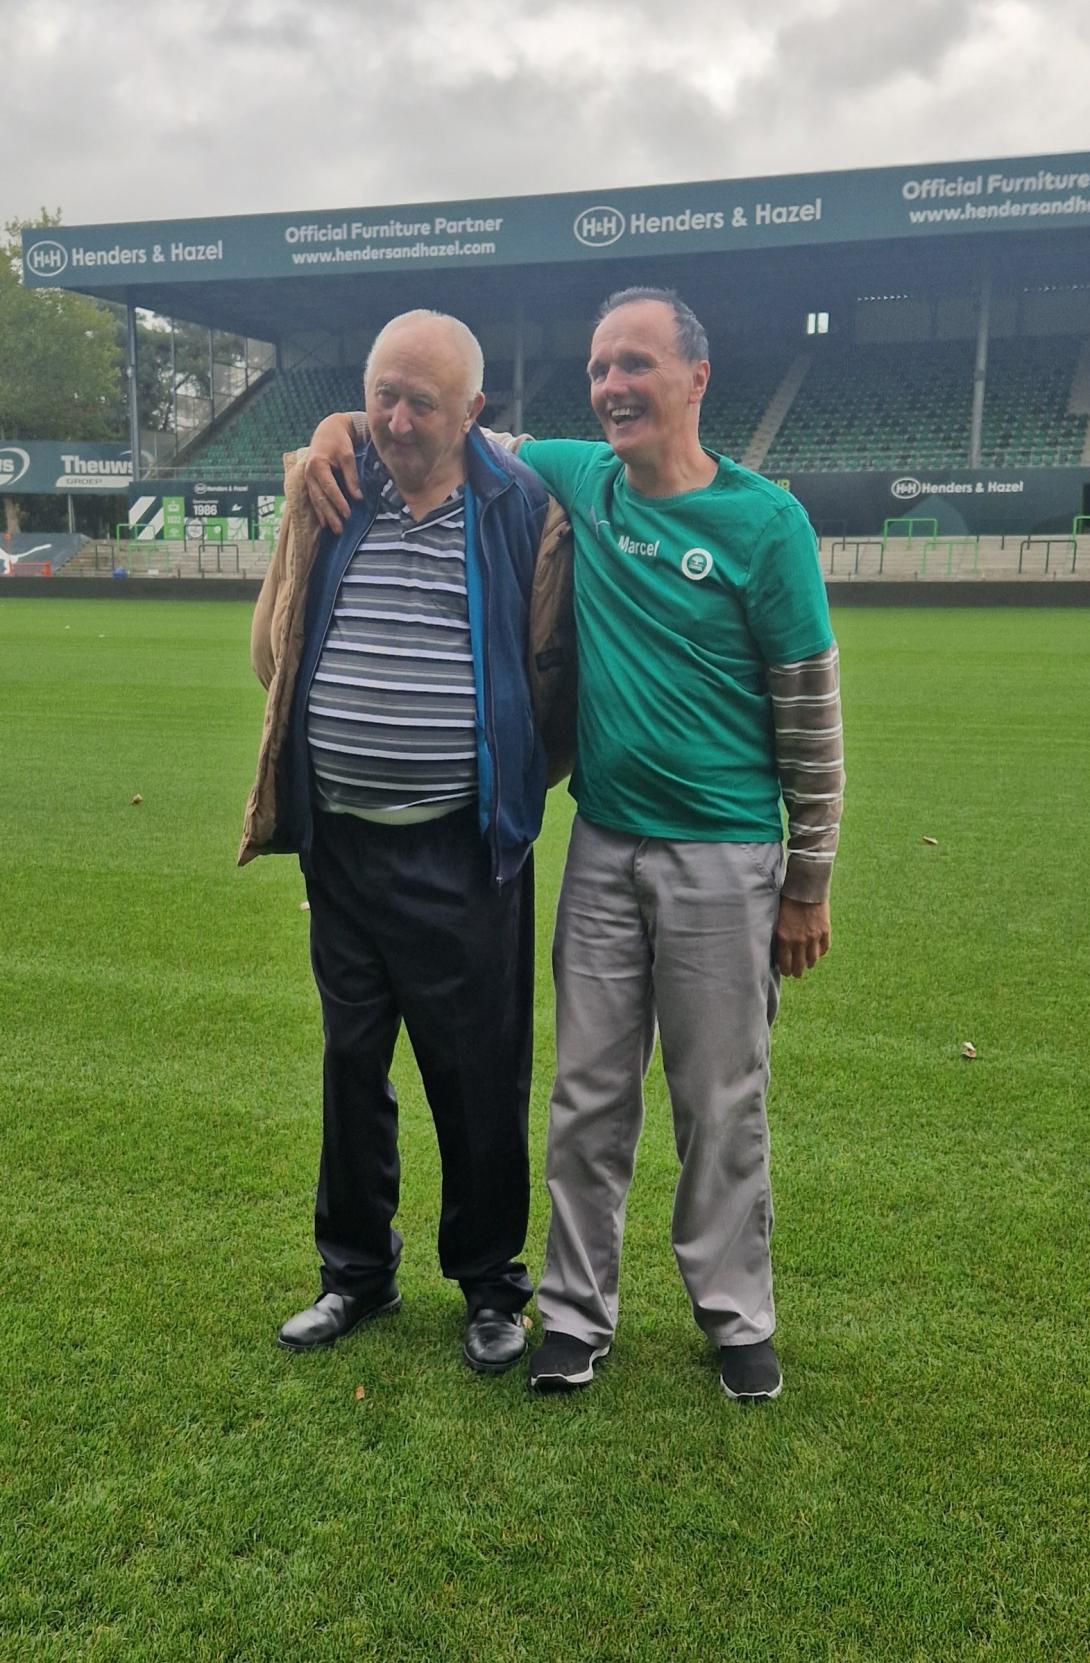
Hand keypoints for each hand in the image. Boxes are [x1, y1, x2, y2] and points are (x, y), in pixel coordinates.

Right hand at [303, 412, 362, 531]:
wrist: (327, 430)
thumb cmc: (339, 441)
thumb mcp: (348, 455)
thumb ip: (351, 477)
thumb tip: (357, 498)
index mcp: (317, 464)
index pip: (329, 488)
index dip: (338, 502)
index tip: (348, 514)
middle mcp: (309, 473)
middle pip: (320, 498)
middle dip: (330, 515)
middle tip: (340, 529)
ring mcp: (307, 477)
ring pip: (315, 500)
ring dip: (325, 516)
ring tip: (333, 529)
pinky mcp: (309, 481)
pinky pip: (313, 498)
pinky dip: (319, 510)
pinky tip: (324, 522)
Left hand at [774, 897, 830, 978]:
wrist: (805, 887)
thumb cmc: (787, 900)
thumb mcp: (777, 919)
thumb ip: (779, 935)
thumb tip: (778, 949)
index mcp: (783, 938)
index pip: (784, 964)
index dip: (785, 970)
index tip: (786, 971)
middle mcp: (798, 941)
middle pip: (799, 966)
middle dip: (797, 972)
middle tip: (796, 973)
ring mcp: (813, 937)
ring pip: (812, 960)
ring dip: (809, 964)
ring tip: (807, 964)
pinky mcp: (824, 931)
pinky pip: (824, 949)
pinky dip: (820, 953)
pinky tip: (817, 952)